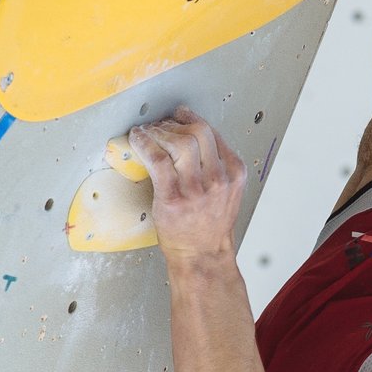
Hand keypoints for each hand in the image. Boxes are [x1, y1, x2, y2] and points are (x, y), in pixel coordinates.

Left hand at [128, 105, 246, 262]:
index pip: (212, 133)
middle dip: (174, 123)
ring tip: (148, 132)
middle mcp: (218, 179)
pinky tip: (138, 140)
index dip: (191, 118)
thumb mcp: (227, 192)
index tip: (179, 115)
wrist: (202, 256)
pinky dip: (144, 144)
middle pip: (197, 132)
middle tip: (160, 125)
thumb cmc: (210, 226)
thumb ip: (216, 166)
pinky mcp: (173, 198)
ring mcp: (196, 189)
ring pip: (178, 142)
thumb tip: (192, 138)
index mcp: (233, 173)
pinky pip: (157, 160)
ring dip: (158, 131)